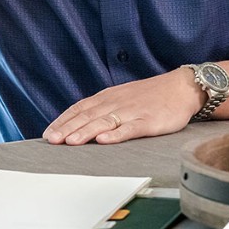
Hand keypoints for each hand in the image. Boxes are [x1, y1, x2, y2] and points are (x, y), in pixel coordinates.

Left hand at [42, 68, 201, 144]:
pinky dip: (116, 135)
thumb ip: (102, 109)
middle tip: (51, 140)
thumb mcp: (121, 97)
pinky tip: (104, 140)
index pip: (80, 109)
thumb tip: (80, 122)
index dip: (63, 121)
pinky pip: (130, 128)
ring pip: (105, 122)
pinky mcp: (149, 121)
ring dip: (86, 132)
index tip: (48, 133)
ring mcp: (132, 112)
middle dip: (68, 128)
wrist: (181, 87)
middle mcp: (116, 103)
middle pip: (88, 116)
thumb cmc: (150, 96)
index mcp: (108, 98)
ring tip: (71, 141)